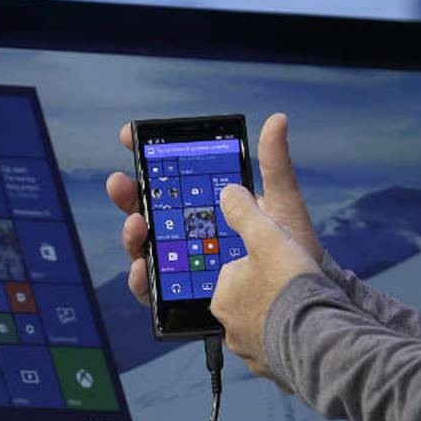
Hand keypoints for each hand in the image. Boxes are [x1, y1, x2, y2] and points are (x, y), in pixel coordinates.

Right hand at [105, 113, 322, 305]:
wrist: (299, 300)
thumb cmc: (291, 250)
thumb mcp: (282, 204)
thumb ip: (274, 165)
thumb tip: (277, 120)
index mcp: (208, 207)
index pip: (170, 180)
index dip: (147, 159)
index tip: (129, 138)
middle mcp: (189, 235)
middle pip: (149, 211)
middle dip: (129, 194)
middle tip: (122, 183)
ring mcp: (182, 266)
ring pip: (146, 247)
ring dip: (132, 235)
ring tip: (136, 224)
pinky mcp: (181, 298)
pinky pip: (153, 291)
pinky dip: (141, 281)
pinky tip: (143, 269)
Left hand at [211, 184, 319, 383]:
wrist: (319, 338)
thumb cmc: (290, 286)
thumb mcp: (267, 236)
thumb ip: (244, 212)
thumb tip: (227, 194)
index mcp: (223, 297)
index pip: (234, 271)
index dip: (257, 262)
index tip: (278, 262)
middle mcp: (230, 328)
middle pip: (247, 300)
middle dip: (267, 293)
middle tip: (293, 286)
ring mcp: (251, 352)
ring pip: (262, 328)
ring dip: (279, 319)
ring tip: (303, 310)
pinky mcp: (272, 369)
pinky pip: (279, 352)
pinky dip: (289, 343)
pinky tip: (307, 334)